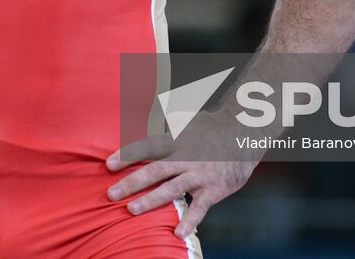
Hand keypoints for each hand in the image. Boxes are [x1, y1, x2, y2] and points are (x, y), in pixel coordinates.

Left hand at [104, 109, 259, 239]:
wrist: (246, 133)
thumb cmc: (215, 128)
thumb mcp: (190, 122)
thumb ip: (170, 127)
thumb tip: (153, 120)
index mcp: (177, 140)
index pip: (147, 147)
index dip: (127, 155)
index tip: (108, 165)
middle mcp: (186, 157)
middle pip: (154, 170)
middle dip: (131, 183)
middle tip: (111, 194)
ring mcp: (199, 174)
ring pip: (171, 189)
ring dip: (150, 200)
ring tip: (132, 210)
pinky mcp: (214, 189)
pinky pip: (200, 208)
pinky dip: (189, 221)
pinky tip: (177, 234)